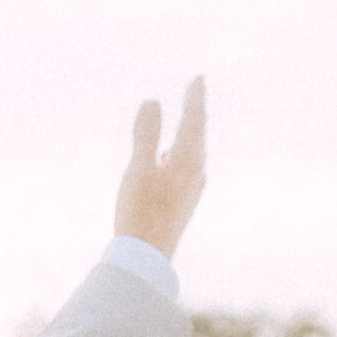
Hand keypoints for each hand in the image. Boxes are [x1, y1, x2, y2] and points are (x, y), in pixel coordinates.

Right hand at [114, 77, 206, 260]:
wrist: (147, 257)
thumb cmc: (140, 212)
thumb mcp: (138, 169)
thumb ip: (146, 134)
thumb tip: (152, 102)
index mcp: (188, 159)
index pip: (194, 119)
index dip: (195, 98)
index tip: (198, 79)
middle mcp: (196, 172)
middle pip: (197, 135)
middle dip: (194, 114)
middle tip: (195, 95)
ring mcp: (192, 190)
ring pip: (193, 154)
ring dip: (188, 136)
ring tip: (185, 125)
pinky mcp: (183, 204)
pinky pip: (187, 170)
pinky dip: (180, 156)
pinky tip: (171, 164)